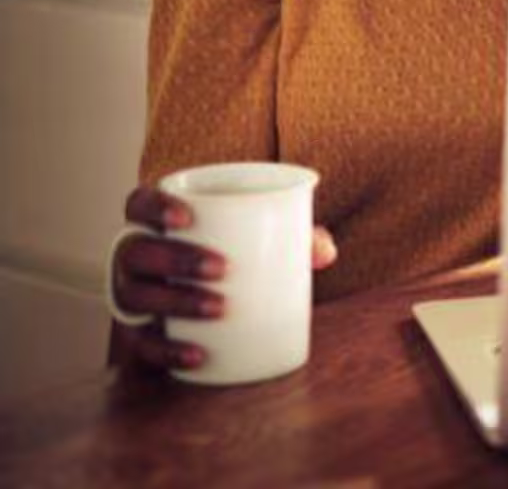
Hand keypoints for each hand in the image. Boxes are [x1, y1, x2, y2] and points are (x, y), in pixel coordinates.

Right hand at [108, 185, 337, 372]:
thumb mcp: (265, 238)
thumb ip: (297, 236)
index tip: (188, 216)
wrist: (215, 300)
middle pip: (136, 251)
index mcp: (158, 222)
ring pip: (135, 297)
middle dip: (175, 259)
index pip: (138, 203)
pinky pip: (142, 345)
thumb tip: (325, 252)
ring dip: (175, 302)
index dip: (154, 206)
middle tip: (222, 268)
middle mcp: (135, 257)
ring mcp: (132, 295)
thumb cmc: (239, 253)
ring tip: (219, 307)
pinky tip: (197, 354)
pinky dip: (168, 350)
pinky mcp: (140, 333)